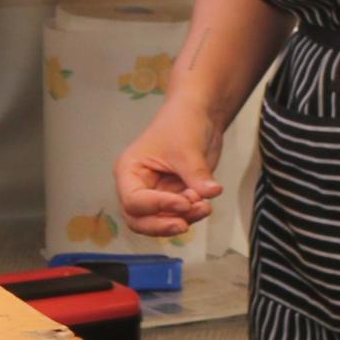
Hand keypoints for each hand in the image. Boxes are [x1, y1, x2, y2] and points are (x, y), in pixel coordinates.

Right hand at [115, 97, 224, 238]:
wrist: (200, 114)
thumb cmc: (182, 123)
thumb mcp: (188, 149)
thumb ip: (196, 175)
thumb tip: (210, 193)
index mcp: (129, 171)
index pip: (134, 201)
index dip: (158, 206)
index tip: (184, 202)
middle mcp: (138, 187)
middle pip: (139, 221)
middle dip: (162, 225)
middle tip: (185, 224)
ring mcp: (156, 194)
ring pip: (159, 222)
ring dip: (182, 220)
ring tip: (204, 206)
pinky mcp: (174, 197)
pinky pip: (178, 216)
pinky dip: (191, 215)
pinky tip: (205, 203)